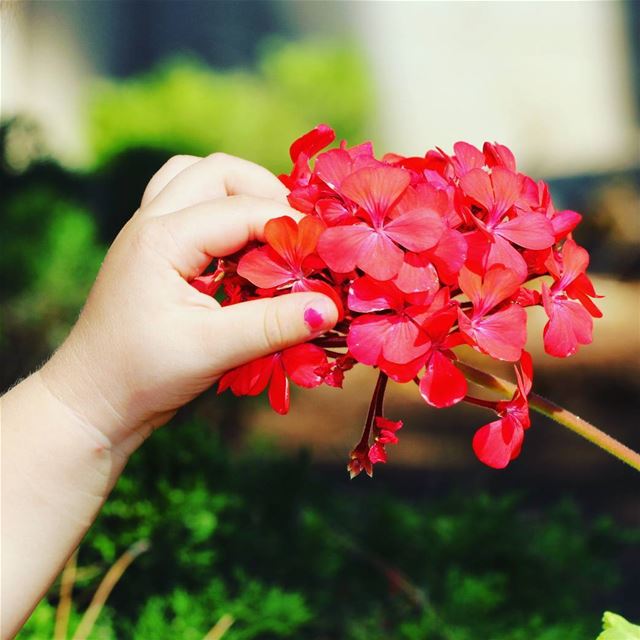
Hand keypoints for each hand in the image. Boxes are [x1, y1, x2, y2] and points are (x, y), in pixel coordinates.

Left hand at [40, 153, 337, 457]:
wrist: (91, 399)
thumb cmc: (141, 376)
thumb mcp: (212, 350)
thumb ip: (273, 325)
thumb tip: (330, 307)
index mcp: (161, 238)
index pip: (242, 210)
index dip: (292, 225)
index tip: (328, 251)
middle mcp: (151, 221)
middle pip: (219, 172)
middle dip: (268, 194)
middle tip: (300, 236)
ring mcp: (148, 231)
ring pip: (200, 178)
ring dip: (242, 196)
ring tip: (272, 234)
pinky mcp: (154, 248)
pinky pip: (192, 206)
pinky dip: (225, 214)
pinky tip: (243, 251)